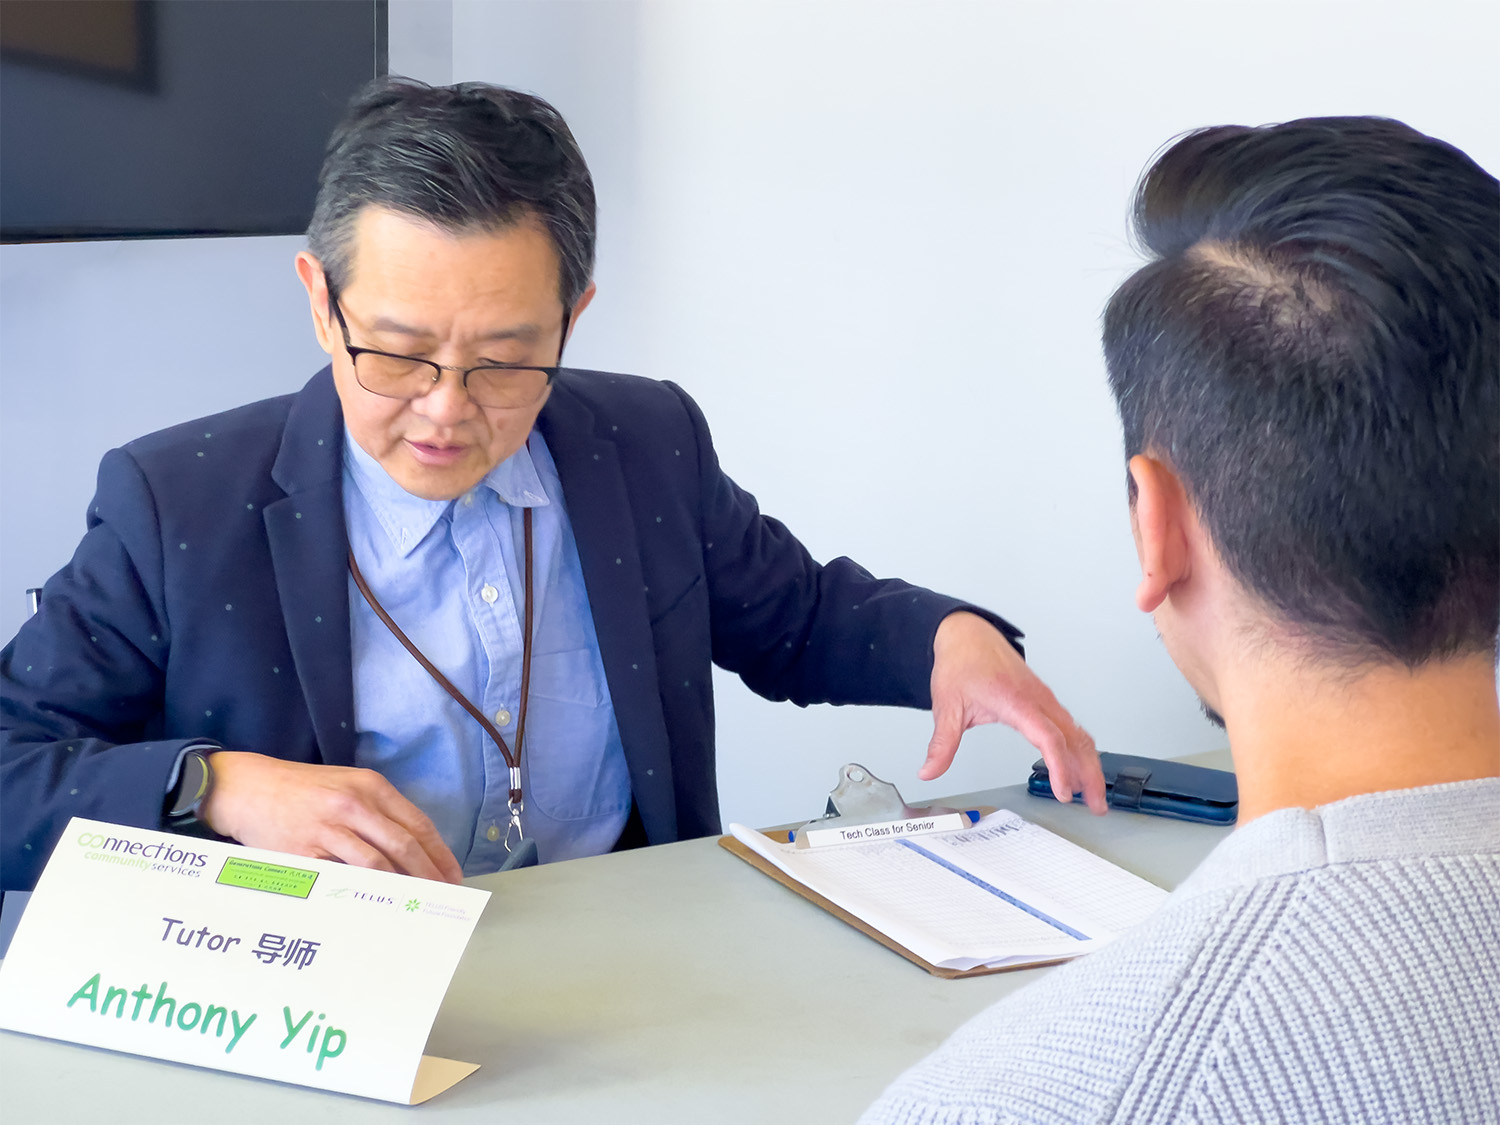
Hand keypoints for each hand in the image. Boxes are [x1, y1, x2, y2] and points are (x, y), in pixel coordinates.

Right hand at [202, 752, 463, 882]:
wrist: (248, 788)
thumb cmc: (303, 790)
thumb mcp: (347, 786)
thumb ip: (378, 812)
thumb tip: (414, 852)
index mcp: (370, 787)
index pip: (417, 824)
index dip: (439, 853)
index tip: (454, 876)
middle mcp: (353, 805)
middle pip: (404, 846)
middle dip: (429, 876)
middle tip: (442, 898)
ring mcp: (328, 829)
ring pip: (376, 865)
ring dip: (399, 889)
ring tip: (414, 908)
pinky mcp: (303, 852)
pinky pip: (339, 879)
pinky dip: (360, 895)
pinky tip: (373, 908)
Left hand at [925, 611, 1106, 813]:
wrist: (969, 635)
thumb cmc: (962, 663)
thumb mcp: (947, 706)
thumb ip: (941, 744)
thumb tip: (929, 771)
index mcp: (1016, 701)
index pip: (1048, 738)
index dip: (1060, 767)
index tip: (1064, 793)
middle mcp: (1038, 700)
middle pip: (1075, 740)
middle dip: (1090, 774)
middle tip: (1095, 805)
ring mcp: (1046, 700)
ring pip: (1078, 734)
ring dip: (1089, 764)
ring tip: (1093, 796)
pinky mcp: (1046, 701)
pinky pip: (1071, 727)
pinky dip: (1080, 750)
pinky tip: (1080, 769)